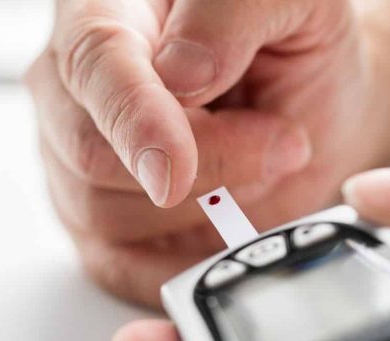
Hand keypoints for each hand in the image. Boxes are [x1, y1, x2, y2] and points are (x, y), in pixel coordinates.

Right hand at [26, 0, 389, 305]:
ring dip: (203, 208)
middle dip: (201, 167)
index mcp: (109, 8)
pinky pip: (117, 266)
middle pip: (92, 152)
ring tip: (264, 164)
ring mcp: (75, 156)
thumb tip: (181, 71)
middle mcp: (76, 82)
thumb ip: (234, 11)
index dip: (133, 118)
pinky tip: (232, 238)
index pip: (94, 61)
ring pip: (104, 212)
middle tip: (282, 144)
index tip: (174, 168)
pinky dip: (183, 265)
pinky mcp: (98, 224)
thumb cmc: (292, 43)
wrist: (315, 101)